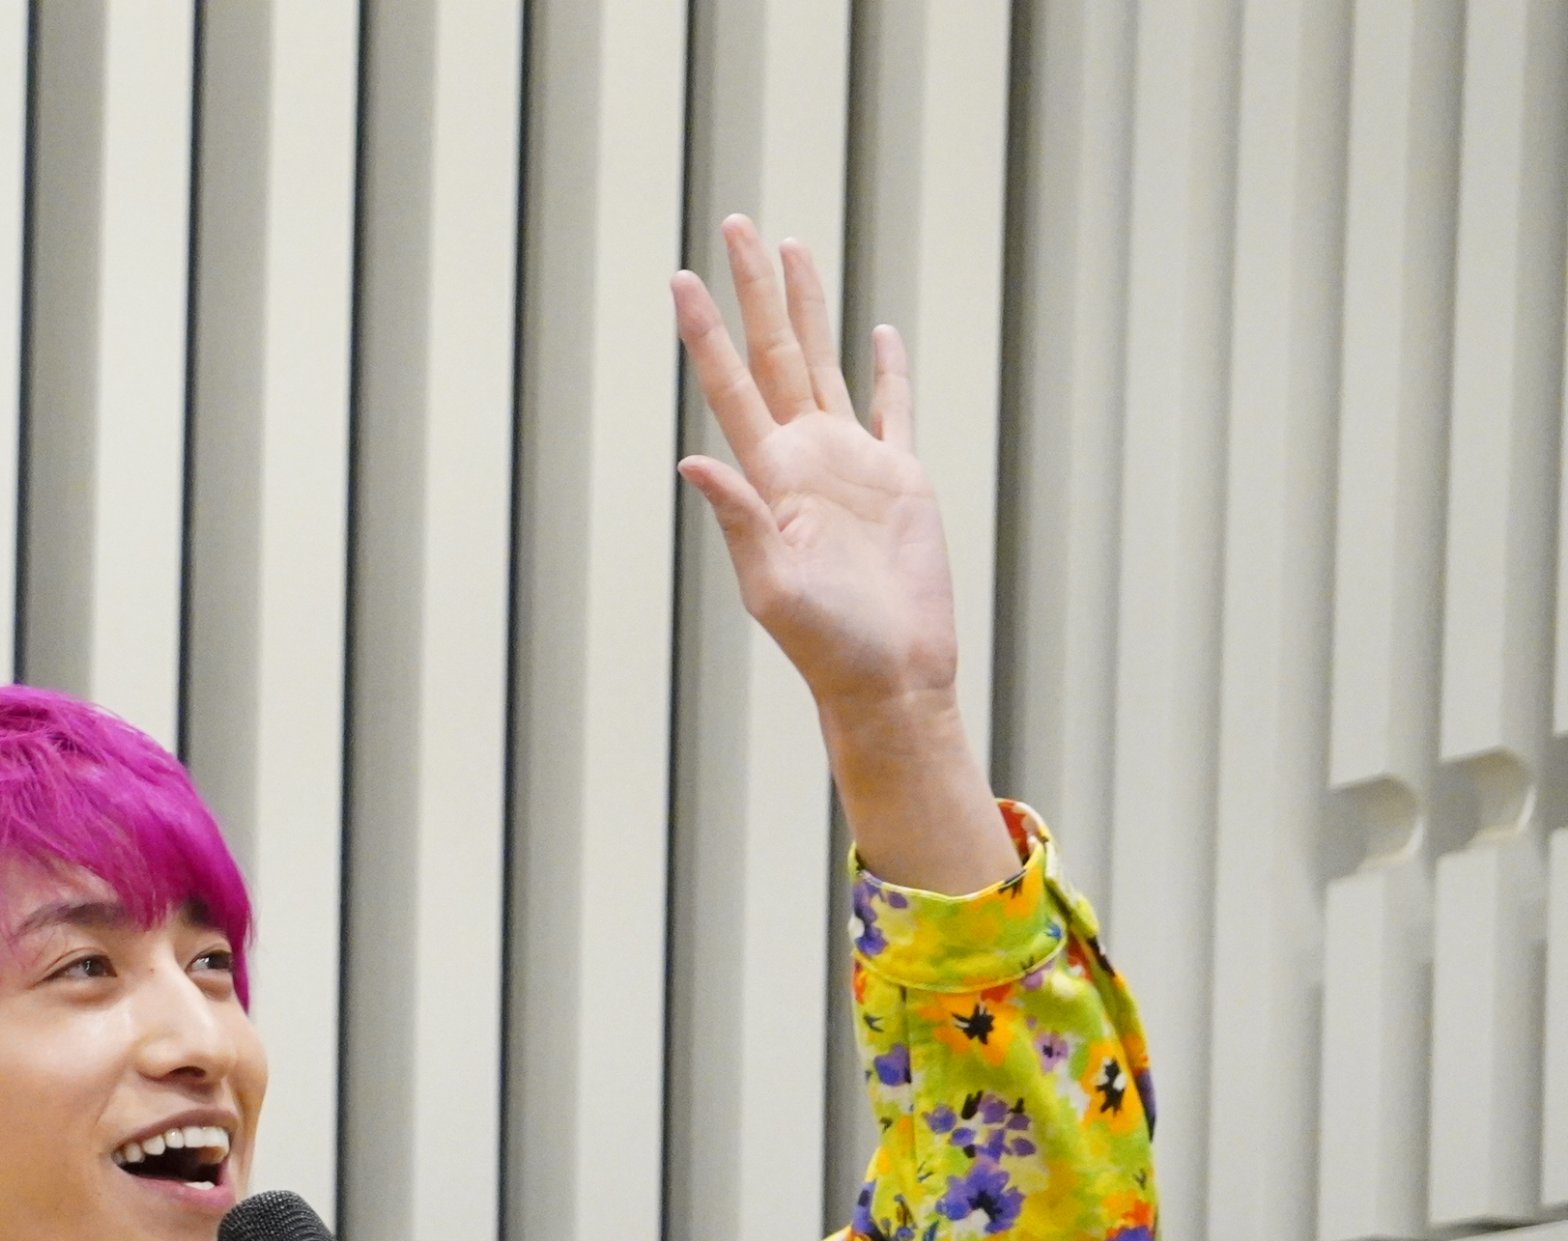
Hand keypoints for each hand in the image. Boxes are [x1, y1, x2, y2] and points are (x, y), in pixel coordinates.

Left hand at [674, 215, 1016, 893]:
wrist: (890, 674)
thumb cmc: (827, 643)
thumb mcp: (774, 585)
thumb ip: (737, 520)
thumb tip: (694, 460)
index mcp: (769, 476)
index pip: (730, 385)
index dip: (707, 331)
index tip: (681, 278)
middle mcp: (803, 458)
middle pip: (774, 353)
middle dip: (757, 289)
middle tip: (737, 226)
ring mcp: (851, 463)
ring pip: (824, 363)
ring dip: (809, 307)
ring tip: (794, 248)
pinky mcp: (900, 478)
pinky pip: (891, 410)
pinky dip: (886, 371)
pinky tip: (877, 333)